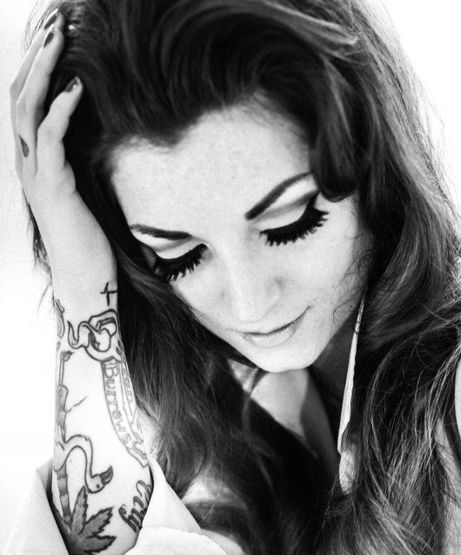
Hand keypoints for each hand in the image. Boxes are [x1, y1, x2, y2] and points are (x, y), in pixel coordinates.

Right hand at [10, 12, 116, 303]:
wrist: (86, 280)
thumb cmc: (89, 240)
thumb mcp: (82, 191)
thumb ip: (80, 162)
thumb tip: (98, 134)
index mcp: (33, 162)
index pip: (24, 102)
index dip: (34, 66)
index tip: (52, 35)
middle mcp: (27, 164)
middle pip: (18, 96)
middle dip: (35, 56)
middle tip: (53, 22)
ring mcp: (36, 175)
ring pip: (26, 110)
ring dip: (43, 71)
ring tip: (59, 39)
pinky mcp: (54, 187)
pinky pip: (49, 140)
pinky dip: (59, 110)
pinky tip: (75, 89)